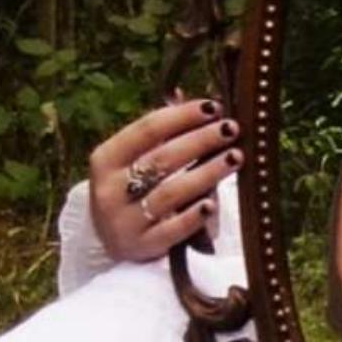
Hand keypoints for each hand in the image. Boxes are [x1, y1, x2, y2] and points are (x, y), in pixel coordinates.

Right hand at [87, 97, 242, 263]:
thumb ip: (158, 131)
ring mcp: (124, 221)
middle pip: (162, 158)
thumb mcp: (132, 159)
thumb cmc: (130, 189)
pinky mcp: (141, 246)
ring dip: (207, 173)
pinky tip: (212, 203)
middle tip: (232, 129)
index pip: (148, 129)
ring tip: (235, 157)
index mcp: (105, 159)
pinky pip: (172, 230)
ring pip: (170, 192)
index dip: (183, 116)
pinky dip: (193, 216)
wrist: (110, 240)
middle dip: (201, 140)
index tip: (215, 107)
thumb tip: (183, 94)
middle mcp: (109, 190)